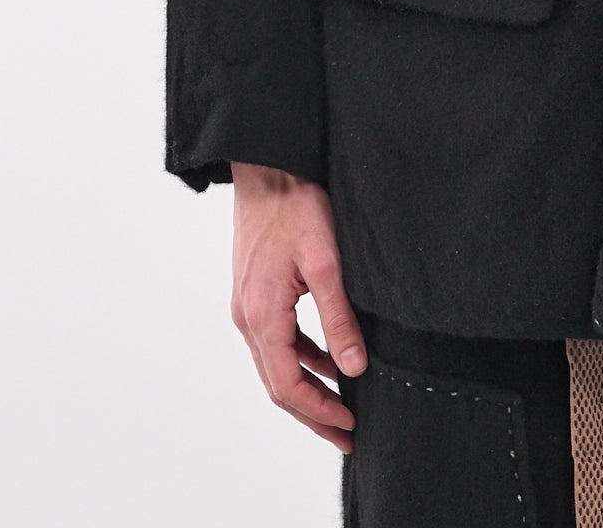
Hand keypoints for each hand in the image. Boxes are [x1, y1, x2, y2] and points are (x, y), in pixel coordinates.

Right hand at [229, 162, 368, 451]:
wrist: (267, 167)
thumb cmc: (295, 204)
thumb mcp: (326, 261)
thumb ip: (339, 317)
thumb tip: (354, 368)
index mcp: (262, 316)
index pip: (287, 386)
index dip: (318, 413)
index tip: (349, 428)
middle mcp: (247, 317)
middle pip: (278, 384)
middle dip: (313, 413)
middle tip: (347, 435)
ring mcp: (248, 305)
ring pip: (276, 364)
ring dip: (307, 389)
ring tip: (341, 408)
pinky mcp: (256, 292)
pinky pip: (277, 340)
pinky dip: (302, 358)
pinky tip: (327, 360)